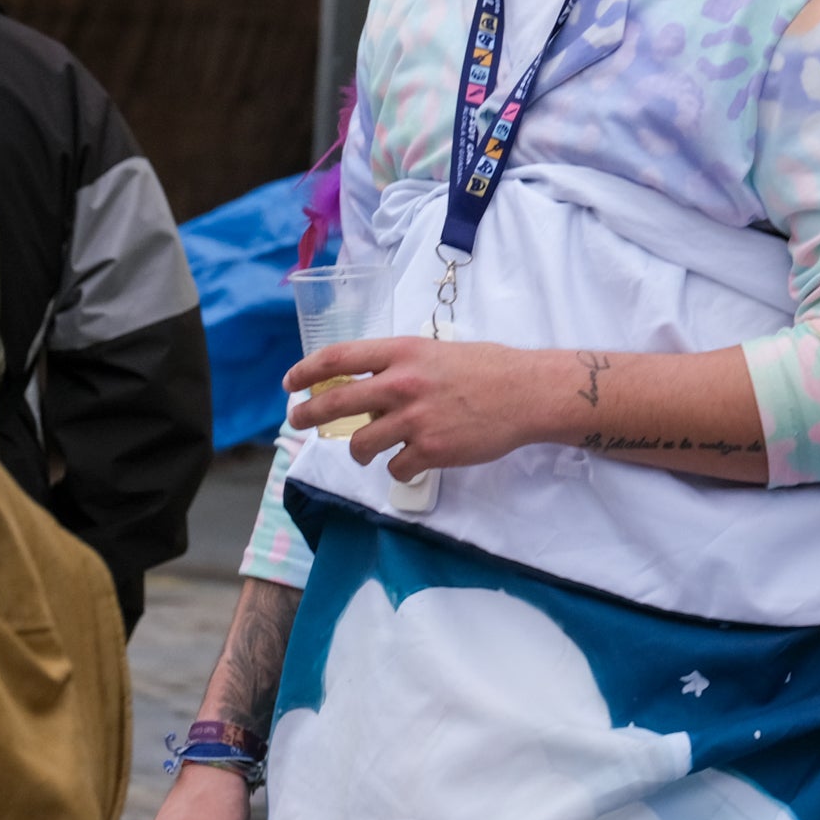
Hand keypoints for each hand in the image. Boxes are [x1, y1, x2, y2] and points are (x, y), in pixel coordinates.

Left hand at [285, 336, 544, 479]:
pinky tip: (413, 459)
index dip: (307, 372)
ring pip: (361, 444)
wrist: (527, 393)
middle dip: (308, 416)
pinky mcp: (431, 450)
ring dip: (357, 451)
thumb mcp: (438, 352)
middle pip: (336, 403)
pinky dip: (400, 467)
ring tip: (365, 451)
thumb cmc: (488, 368)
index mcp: (402, 353)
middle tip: (298, 422)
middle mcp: (402, 384)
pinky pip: (396, 467)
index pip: (339, 358)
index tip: (291, 384)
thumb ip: (403, 366)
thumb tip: (373, 386)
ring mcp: (414, 419)